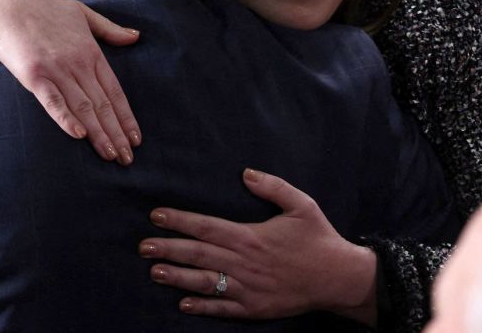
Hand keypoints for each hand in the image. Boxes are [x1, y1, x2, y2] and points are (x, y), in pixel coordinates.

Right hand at [0, 0, 142, 163]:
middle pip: (102, 104)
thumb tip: (135, 37)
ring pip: (83, 107)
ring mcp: (56, 69)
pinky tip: (79, 135)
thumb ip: (109, 29)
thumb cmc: (43, 8)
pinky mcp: (33, 75)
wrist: (5, 4)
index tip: (136, 138)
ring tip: (110, 155)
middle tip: (127, 159)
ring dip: (98, 133)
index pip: (115, 91)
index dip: (126, 116)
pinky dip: (66, 118)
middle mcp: (77, 63)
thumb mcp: (82, 12)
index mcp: (91, 51)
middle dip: (117, 133)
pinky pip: (53, 101)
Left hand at [138, 169, 377, 325]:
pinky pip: (223, 308)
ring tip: (153, 271)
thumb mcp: (302, 204)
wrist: (339, 278)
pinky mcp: (255, 308)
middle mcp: (244, 262)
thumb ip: (273, 186)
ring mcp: (248, 288)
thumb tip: (245, 173)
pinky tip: (183, 304)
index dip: (179, 220)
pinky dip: (202, 307)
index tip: (156, 215)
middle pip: (198, 254)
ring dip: (177, 276)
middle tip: (142, 246)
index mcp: (251, 236)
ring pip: (205, 281)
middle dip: (168, 248)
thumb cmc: (319, 238)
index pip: (206, 226)